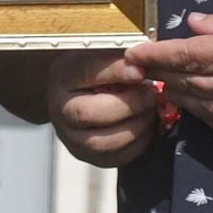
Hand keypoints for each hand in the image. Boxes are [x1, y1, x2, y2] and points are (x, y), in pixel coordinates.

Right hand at [47, 49, 158, 167]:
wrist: (76, 97)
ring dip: (135, 127)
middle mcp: (60, 110)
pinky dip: (137, 143)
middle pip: (90, 113)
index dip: (115, 72)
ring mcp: (71, 138)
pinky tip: (145, 127)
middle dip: (129, 104)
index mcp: (63, 77)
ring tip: (150, 111)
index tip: (140, 70)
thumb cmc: (94, 73)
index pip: (86, 72)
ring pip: (102, 142)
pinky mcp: (88, 156)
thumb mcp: (100, 55)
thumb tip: (143, 60)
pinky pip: (115, 157)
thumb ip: (117, 56)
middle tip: (152, 94)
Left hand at [128, 2, 212, 142]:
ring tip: (168, 86)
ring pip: (200, 108)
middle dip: (160, 75)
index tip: (132, 55)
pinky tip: (201, 107)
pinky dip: (206, 117)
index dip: (152, 56)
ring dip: (180, 96)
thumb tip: (193, 24)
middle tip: (144, 69)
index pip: (180, 57)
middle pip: (185, 84)